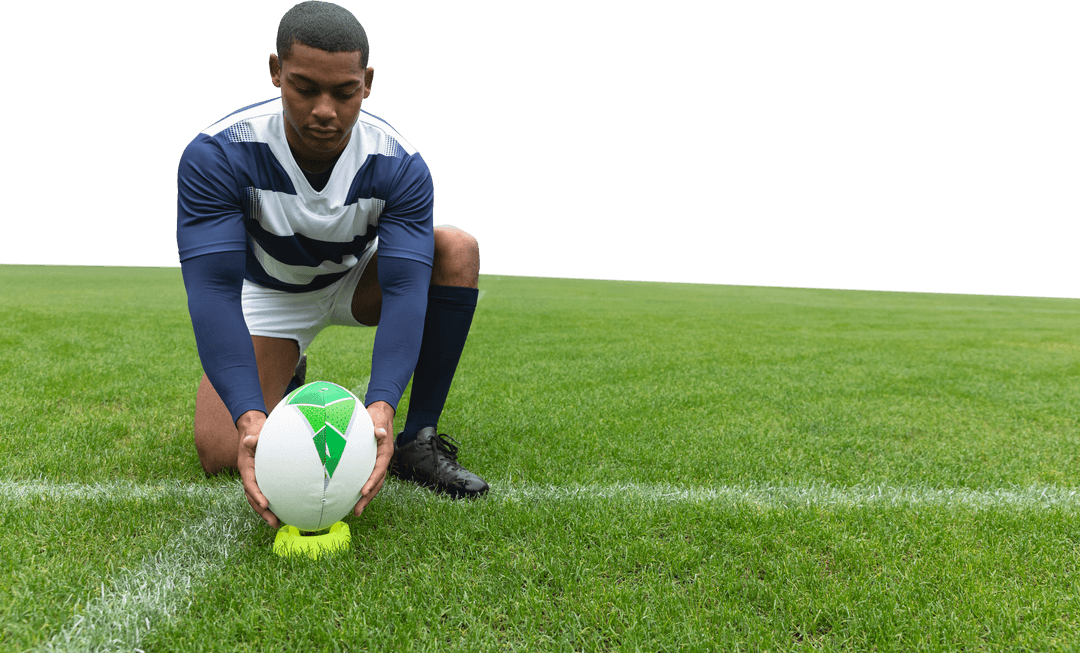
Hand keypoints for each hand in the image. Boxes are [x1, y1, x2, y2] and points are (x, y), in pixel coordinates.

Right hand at [236, 410, 279, 527]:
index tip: (265, 505)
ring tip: (278, 523)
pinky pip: (266, 493)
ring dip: (266, 512)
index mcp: (246, 467)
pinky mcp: (263, 479)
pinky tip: (282, 512)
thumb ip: (252, 439)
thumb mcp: (253, 434)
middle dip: (262, 512)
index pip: (250, 484)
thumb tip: (250, 440)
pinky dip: (272, 504)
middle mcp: (249, 476)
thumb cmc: (255, 432)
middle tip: (274, 522)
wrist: (253, 431)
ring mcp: (256, 478)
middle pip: (253, 497)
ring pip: (259, 499)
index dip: (256, 495)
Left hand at [354, 401, 394, 516]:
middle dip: (368, 497)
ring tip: (355, 511)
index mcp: (385, 452)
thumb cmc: (377, 417)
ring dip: (365, 498)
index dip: (371, 481)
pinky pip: (368, 479)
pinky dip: (362, 490)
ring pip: (373, 484)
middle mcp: (382, 460)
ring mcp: (377, 463)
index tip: (362, 492)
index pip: (379, 470)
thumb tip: (379, 433)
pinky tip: (353, 498)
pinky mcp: (371, 463)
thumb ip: (378, 426)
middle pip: (377, 483)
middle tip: (357, 511)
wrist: (379, 414)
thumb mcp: (378, 419)